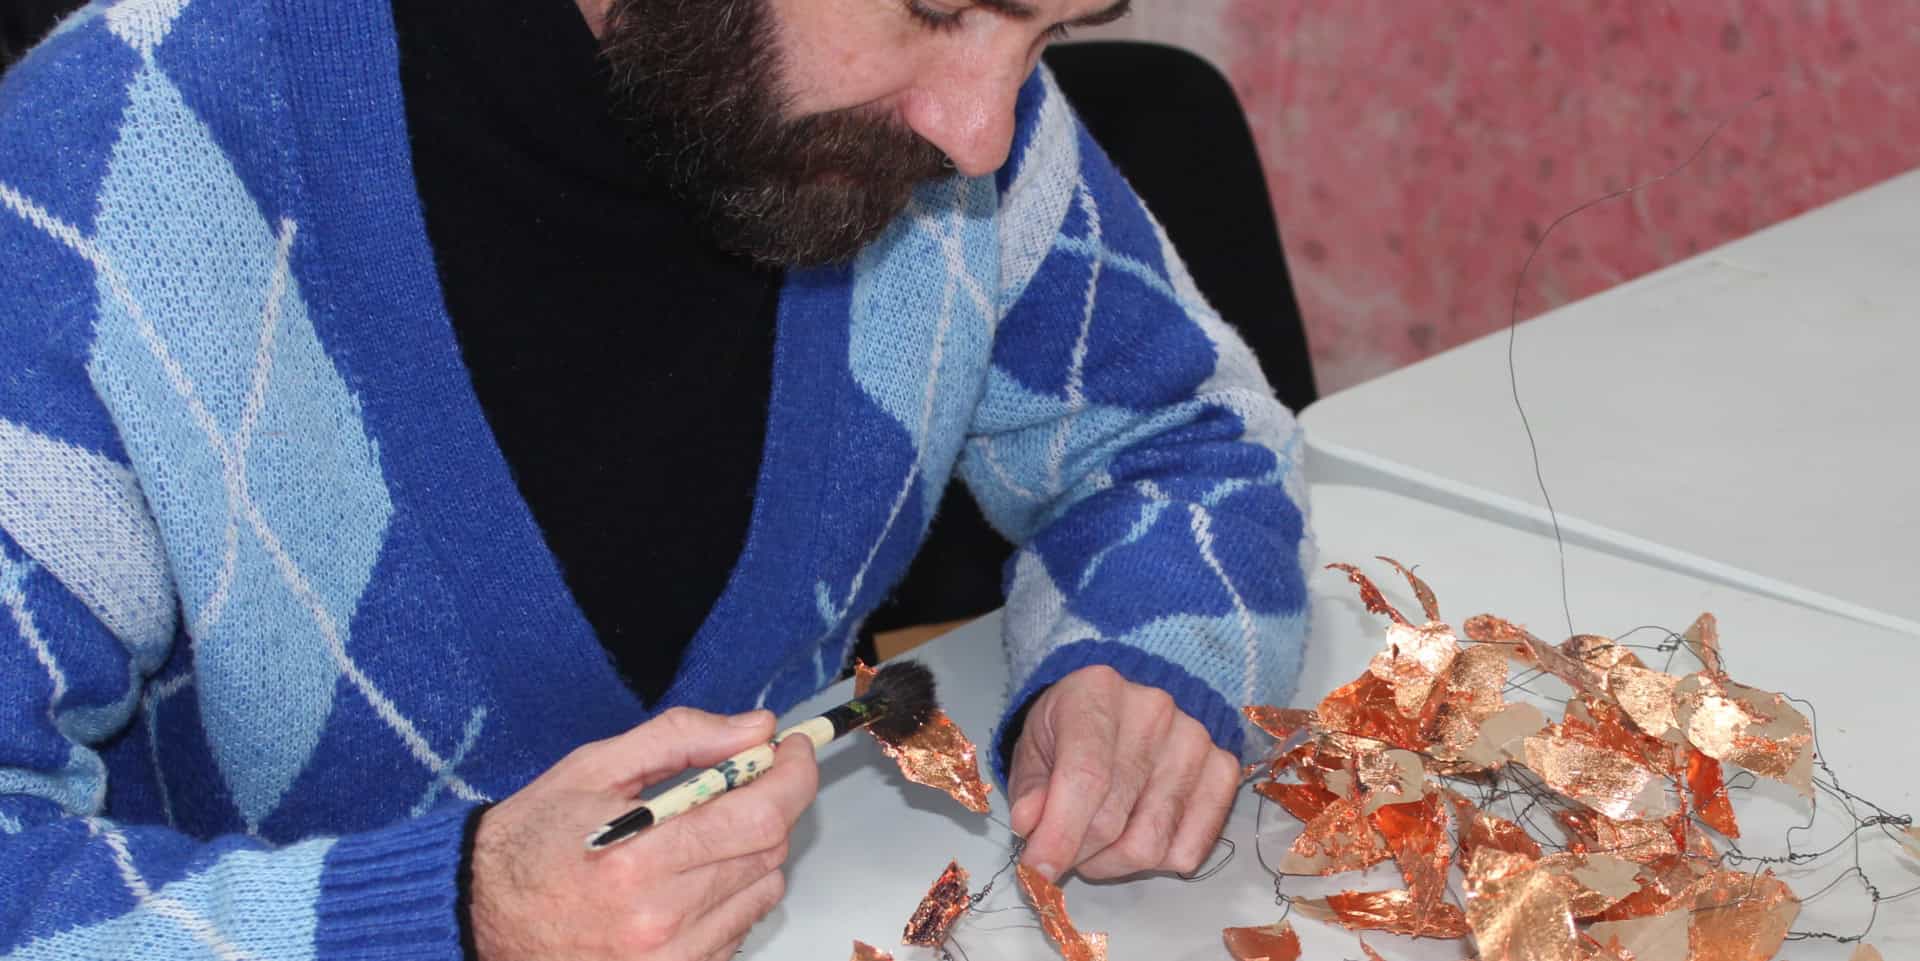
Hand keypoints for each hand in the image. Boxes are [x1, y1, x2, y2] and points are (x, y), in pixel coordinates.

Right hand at [471, 707, 817, 960]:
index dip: (792, 775)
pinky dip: (732, 894)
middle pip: (769, 850)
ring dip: (752, 851)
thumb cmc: (531, 840)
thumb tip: (754, 727)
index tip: (793, 750)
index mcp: (636, 855)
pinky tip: (691, 878)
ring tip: (705, 834)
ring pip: (763, 889)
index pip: (758, 814)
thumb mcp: (595, 767)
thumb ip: (681, 739)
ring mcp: (668, 957)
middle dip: (772, 803)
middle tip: (748, 780)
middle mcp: (658, 916)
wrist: (480, 915)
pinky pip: (739, 928)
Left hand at [1006, 666, 1239, 880]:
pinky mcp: (1222, 770)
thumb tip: (1030, 825)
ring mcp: (1194, 740)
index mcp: (1097, 692)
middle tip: (1060, 854)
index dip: (1060, 834)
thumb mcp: (1032, 750)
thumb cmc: (1067, 732)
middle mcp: (1153, 711)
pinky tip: (1132, 837)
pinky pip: (1188, 850)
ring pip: (1150, 844)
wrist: (1116, 711)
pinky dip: (1154, 864)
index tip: (1038, 870)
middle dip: (1078, 854)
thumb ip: (1029, 789)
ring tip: (1094, 845)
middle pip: (1113, 818)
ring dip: (1111, 863)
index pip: (1085, 777)